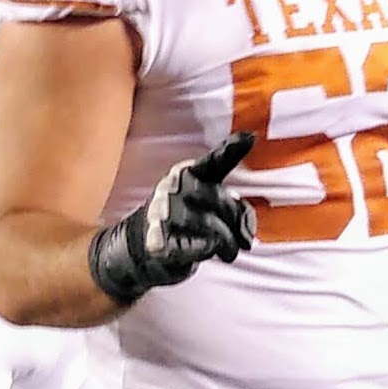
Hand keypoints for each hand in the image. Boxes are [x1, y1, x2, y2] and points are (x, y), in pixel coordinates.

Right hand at [87, 131, 258, 306]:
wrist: (138, 248)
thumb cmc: (184, 224)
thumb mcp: (210, 206)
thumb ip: (233, 206)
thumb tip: (244, 227)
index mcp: (187, 174)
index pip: (213, 162)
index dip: (230, 150)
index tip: (249, 137)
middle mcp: (172, 188)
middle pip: (219, 200)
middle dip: (235, 222)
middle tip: (240, 238)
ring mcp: (163, 213)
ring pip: (212, 228)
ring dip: (227, 243)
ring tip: (227, 251)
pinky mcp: (159, 241)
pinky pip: (197, 247)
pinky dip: (205, 251)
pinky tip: (203, 250)